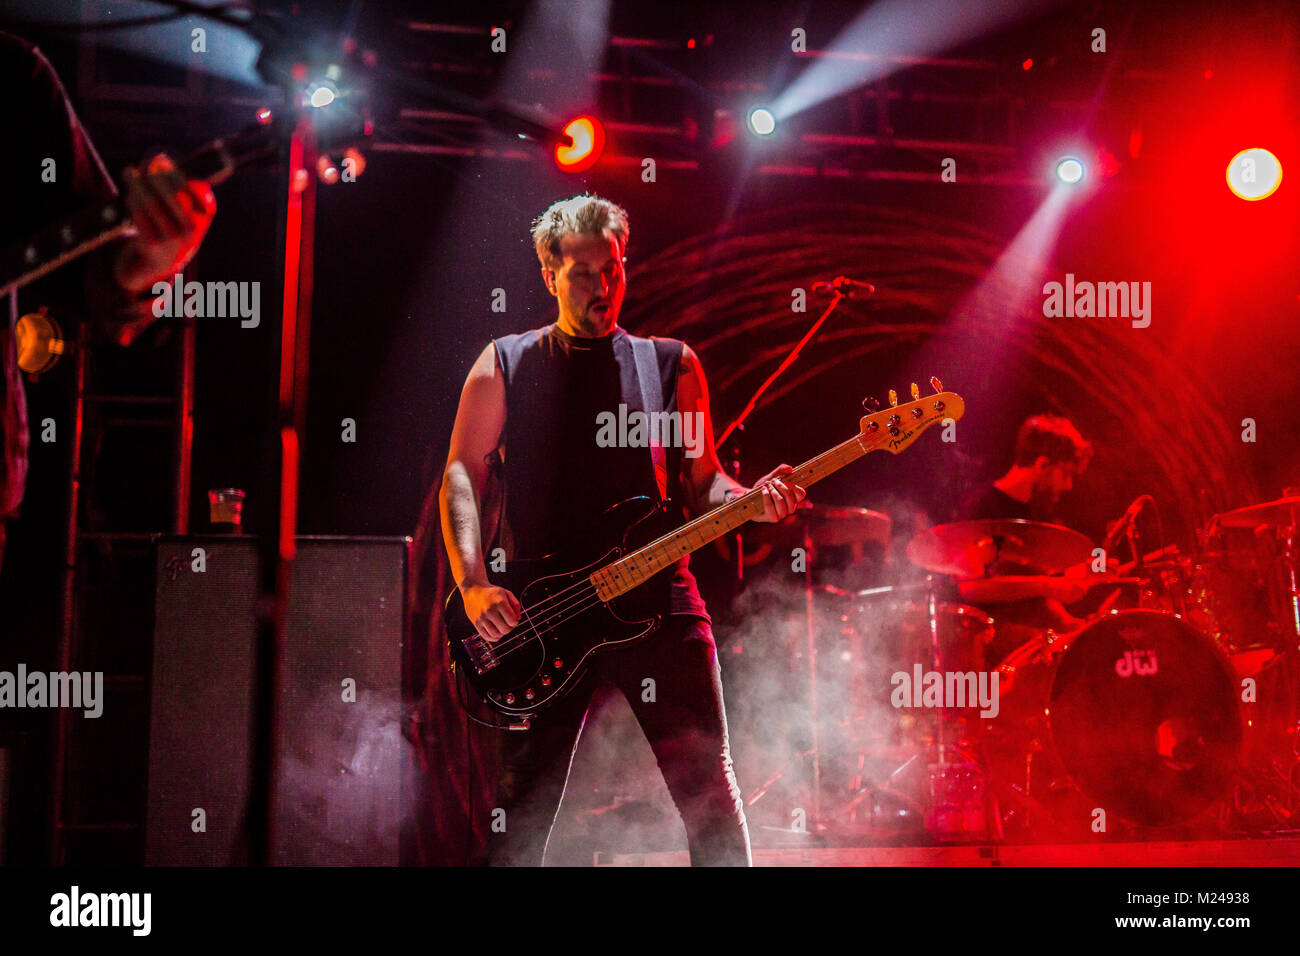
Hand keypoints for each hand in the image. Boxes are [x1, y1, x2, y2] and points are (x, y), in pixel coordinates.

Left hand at [113, 154, 215, 294]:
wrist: (167, 259)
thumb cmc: (175, 221)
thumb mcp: (186, 205)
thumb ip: (177, 181)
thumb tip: (158, 158)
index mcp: (205, 213)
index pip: (191, 185)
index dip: (173, 170)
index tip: (160, 159)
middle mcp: (192, 227)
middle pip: (170, 192)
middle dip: (153, 174)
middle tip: (142, 164)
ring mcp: (172, 238)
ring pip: (151, 202)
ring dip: (136, 184)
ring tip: (129, 173)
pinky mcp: (152, 244)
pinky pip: (138, 216)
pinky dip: (131, 201)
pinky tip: (129, 193)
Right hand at [460, 583, 521, 642]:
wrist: (473, 589)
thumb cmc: (491, 592)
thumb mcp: (506, 593)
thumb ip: (515, 605)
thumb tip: (518, 619)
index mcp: (499, 602)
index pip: (512, 621)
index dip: (515, 622)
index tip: (513, 618)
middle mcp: (489, 610)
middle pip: (505, 629)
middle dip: (509, 628)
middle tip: (507, 623)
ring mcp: (481, 617)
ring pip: (496, 635)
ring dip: (501, 633)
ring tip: (501, 627)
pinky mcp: (476, 623)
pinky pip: (486, 636)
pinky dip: (493, 637)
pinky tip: (496, 631)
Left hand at [749, 463, 805, 522]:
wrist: (750, 496)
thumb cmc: (764, 487)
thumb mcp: (772, 476)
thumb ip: (781, 470)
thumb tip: (790, 468)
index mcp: (793, 499)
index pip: (801, 495)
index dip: (796, 488)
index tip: (787, 481)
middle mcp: (789, 509)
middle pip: (790, 498)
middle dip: (780, 487)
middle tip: (773, 481)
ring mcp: (781, 515)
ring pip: (781, 502)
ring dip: (773, 491)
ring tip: (767, 485)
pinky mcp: (771, 518)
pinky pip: (770, 507)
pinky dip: (766, 496)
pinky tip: (762, 490)